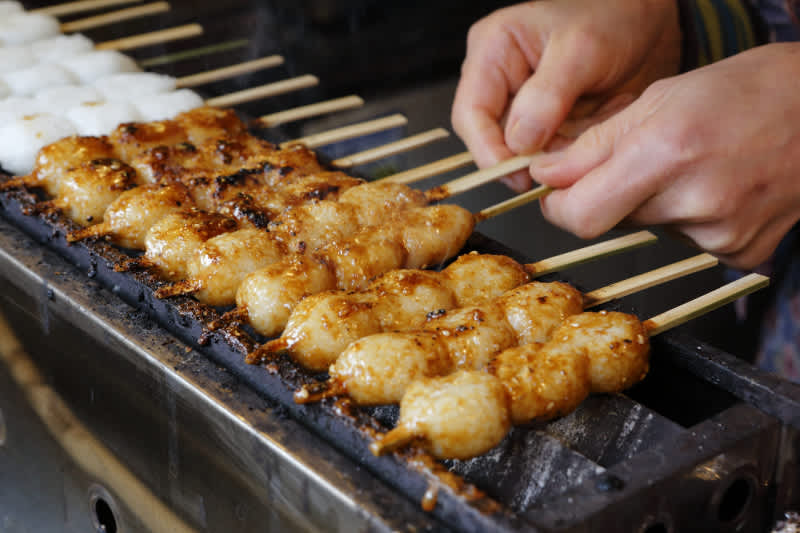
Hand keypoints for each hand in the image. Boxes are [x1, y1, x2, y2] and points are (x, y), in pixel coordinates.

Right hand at [451, 0, 681, 190]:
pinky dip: (570, 148)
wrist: (646, 22)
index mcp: (492, 50)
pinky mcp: (542, 120)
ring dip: (555, 152)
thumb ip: (547, 96)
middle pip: (489, 136)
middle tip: (558, 166)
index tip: (517, 176)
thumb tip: (519, 142)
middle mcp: (497, 77)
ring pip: (520, 149)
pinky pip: (546, 150)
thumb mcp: (582, 50)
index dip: (488, 151)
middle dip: (524, 156)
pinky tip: (597, 126)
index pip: (470, 113)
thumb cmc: (613, 16)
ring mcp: (519, 102)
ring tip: (593, 127)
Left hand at [531, 43, 799, 269]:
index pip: (580, 214)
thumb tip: (547, 175)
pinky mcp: (740, 252)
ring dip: (650, 203)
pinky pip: (686, 240)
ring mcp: (721, 233)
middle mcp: (694, 199)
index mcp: (666, 152)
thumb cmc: (748, 90)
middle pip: (611, 222)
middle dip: (606, 195)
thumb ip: (595, 144)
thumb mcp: (661, 98)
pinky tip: (716, 186)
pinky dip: (687, 217)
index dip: (557, 206)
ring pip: (648, 228)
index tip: (555, 190)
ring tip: (690, 166)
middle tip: (634, 164)